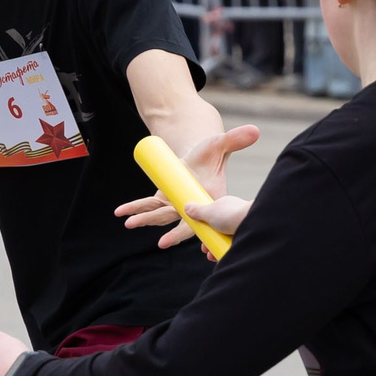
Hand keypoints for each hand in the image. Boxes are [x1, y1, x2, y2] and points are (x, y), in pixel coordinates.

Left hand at [116, 123, 258, 251]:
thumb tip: (255, 130)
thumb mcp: (219, 145)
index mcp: (208, 198)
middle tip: (162, 244)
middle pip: (182, 222)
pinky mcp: (162, 199)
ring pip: (160, 215)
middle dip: (172, 234)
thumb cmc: (209, 154)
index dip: (198, 229)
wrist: (196, 156)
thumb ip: (235, 139)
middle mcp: (192, 206)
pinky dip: (134, 207)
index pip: (203, 218)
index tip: (195, 238)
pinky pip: (147, 205)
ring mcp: (176, 205)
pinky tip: (120, 212)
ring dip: (144, 218)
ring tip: (129, 222)